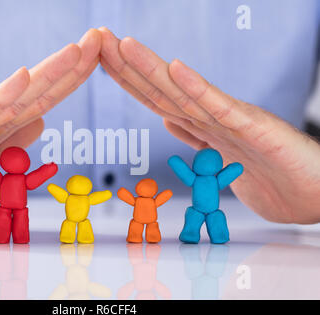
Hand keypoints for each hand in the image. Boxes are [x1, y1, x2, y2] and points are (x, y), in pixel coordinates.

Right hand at [0, 29, 101, 230]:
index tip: (98, 60)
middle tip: (100, 39)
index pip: (41, 100)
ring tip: (77, 49)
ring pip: (14, 97)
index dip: (71, 80)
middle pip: (36, 91)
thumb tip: (41, 120)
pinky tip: (23, 76)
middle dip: (71, 66)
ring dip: (48, 73)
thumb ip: (10, 142)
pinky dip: (1, 96)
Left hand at [99, 27, 319, 223]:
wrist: (314, 195)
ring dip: (150, 68)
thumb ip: (195, 136)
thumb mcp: (219, 159)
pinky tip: (175, 67)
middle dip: (126, 65)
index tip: (100, 60)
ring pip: (183, 92)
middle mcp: (211, 117)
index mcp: (201, 125)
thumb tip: (169, 120)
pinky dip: (197, 87)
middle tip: (98, 38)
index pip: (156, 98)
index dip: (126, 79)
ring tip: (123, 44)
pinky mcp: (254, 128)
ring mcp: (231, 121)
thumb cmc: (272, 176)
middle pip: (161, 89)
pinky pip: (220, 107)